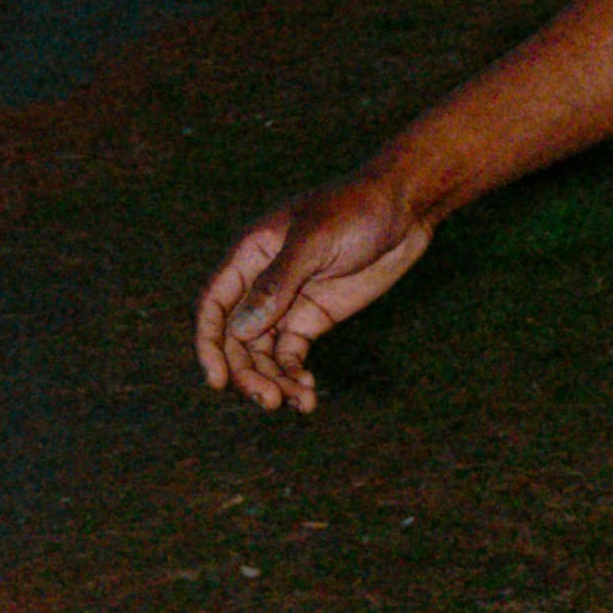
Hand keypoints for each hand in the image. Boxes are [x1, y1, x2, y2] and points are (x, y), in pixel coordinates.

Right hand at [195, 166, 433, 412]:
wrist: (404, 210)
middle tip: (270, 401)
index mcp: (249, 256)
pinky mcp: (314, 317)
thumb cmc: (355, 210)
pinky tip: (308, 392)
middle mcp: (261, 283)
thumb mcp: (314, 241)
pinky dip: (294, 374)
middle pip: (236, 340)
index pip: (214, 307)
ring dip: (273, 381)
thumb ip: (276, 283)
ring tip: (299, 402)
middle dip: (247, 373)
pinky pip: (291, 354)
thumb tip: (239, 331)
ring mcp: (287, 303)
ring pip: (263, 353)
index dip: (209, 346)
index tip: (217, 382)